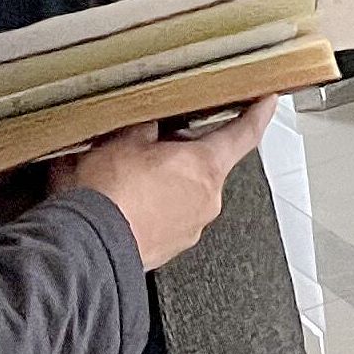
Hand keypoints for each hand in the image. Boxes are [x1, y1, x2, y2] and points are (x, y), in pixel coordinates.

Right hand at [57, 100, 274, 268]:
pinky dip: (153, 209)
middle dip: (182, 153)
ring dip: (164, 184)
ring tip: (127, 180)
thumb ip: (147, 128)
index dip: (257, 114)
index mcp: (204, 166)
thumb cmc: (106, 197)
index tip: (267, 104)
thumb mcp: (122, 141)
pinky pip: (169, 219)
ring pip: (185, 193)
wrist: (86, 249)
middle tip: (149, 146)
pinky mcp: (170, 248)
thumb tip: (151, 125)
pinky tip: (126, 204)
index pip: (244, 134)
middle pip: (206, 165)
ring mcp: (190, 228)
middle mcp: (207, 199)